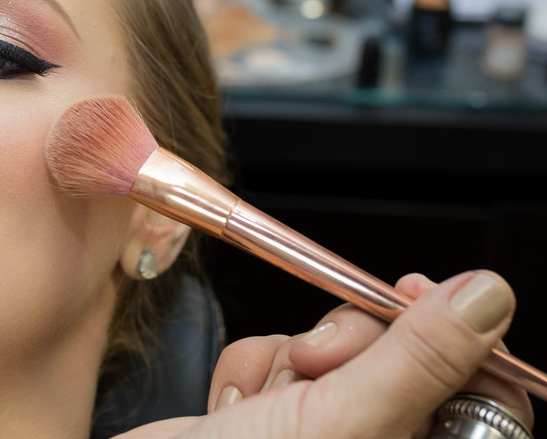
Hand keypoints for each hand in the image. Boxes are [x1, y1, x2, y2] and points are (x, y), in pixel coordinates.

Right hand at [114, 270, 531, 438]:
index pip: (487, 387)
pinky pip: (280, 358)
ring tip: (257, 403)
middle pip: (404, 355)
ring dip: (286, 360)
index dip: (454, 331)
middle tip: (312, 365)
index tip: (411, 293)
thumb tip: (488, 295)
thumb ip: (418, 360)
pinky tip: (229, 406)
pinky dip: (250, 369)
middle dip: (347, 345)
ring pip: (334, 351)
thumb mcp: (339, 423)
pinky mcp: (274, 416)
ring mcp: (326, 434)